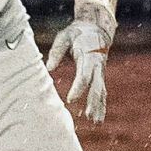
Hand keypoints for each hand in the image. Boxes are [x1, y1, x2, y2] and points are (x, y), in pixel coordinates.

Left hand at [44, 7, 113, 123]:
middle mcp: (98, 66)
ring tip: (96, 122)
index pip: (84, 76)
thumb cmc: (77, 32)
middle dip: (93, 102)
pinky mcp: (100, 75)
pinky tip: (97, 117)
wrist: (97, 28)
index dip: (78, 88)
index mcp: (89, 57)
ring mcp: (101, 72)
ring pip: (101, 92)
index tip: (70, 99)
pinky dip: (100, 104)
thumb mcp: (64, 36)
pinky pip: (101, 92)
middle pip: (97, 87)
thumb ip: (57, 51)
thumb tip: (48, 67)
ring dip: (99, 107)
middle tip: (88, 116)